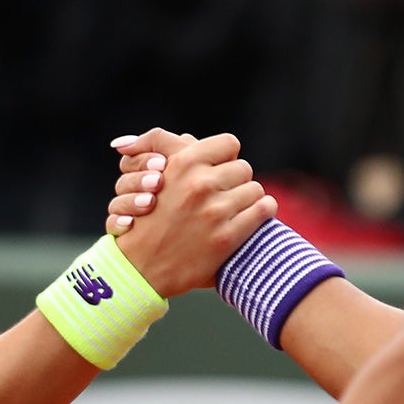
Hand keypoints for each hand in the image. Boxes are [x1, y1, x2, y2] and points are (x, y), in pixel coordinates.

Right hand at [111, 132, 274, 296]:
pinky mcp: (227, 237)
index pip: (228, 143)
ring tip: (235, 207)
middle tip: (225, 192)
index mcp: (183, 163)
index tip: (219, 169)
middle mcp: (199, 184)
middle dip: (235, 179)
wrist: (140, 267)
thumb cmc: (146, 218)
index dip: (225, 157)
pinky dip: (263, 210)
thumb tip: (188, 136)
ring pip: (255, 189)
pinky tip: (254, 214)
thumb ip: (165, 147)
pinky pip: (263, 209)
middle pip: (243, 167)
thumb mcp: (145, 173)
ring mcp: (214, 212)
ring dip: (248, 197)